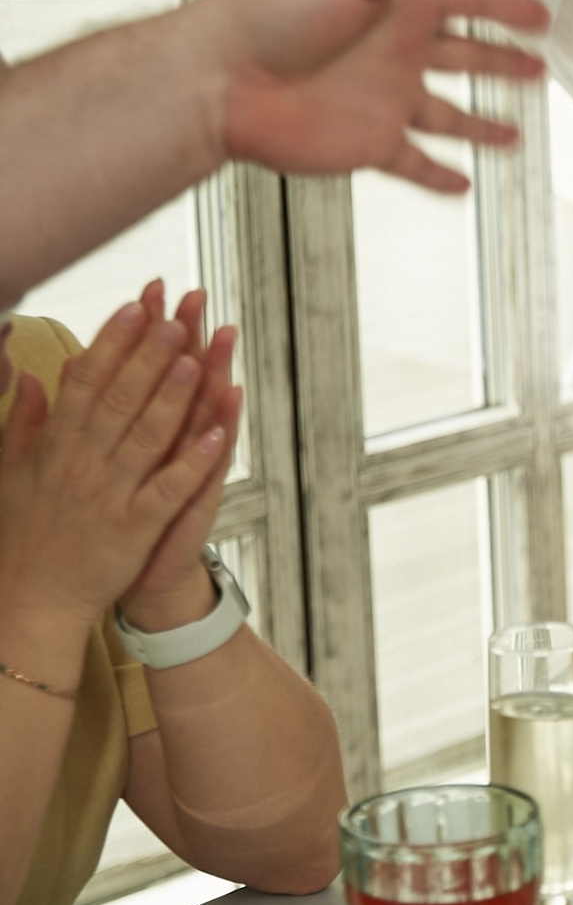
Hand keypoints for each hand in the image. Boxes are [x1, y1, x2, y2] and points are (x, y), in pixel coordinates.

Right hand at [0, 296, 233, 634]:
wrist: (31, 599)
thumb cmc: (25, 532)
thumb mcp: (11, 472)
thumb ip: (25, 422)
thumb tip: (33, 376)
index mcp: (54, 447)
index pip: (85, 383)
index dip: (111, 343)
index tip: (134, 306)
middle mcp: (81, 464)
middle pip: (119, 399)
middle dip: (148, 355)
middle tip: (176, 315)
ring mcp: (109, 495)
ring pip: (145, 438)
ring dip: (172, 397)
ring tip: (196, 358)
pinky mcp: (134, 528)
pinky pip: (168, 490)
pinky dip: (193, 461)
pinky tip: (219, 433)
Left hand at [195, 0, 550, 194]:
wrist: (217, 82)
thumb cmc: (267, 15)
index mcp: (395, 4)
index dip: (506, 5)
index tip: (539, 15)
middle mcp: (394, 50)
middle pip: (464, 55)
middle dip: (503, 60)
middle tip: (539, 66)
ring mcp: (384, 99)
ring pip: (448, 114)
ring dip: (483, 125)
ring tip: (513, 135)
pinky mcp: (369, 141)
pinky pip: (414, 163)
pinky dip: (439, 176)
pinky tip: (461, 183)